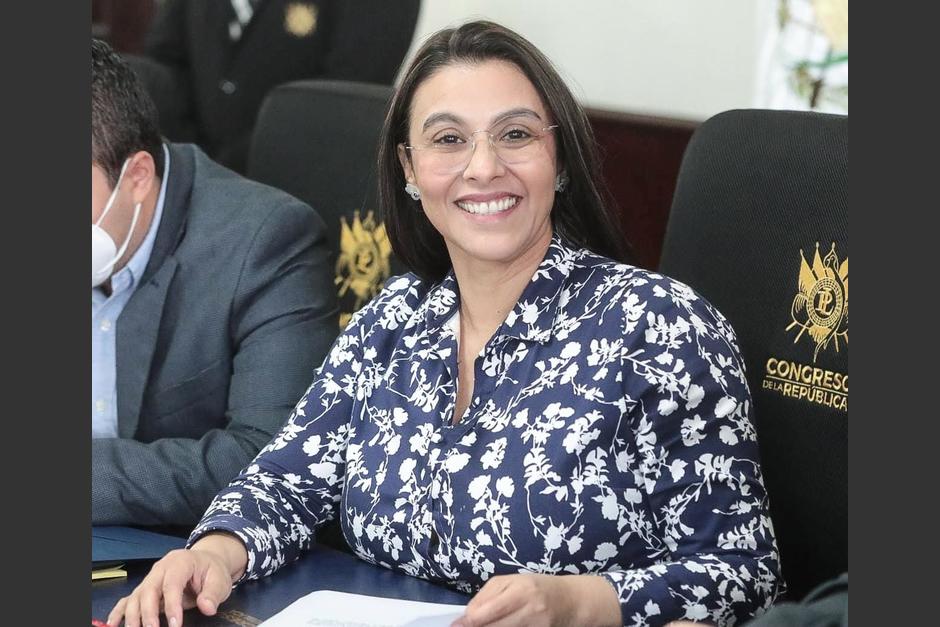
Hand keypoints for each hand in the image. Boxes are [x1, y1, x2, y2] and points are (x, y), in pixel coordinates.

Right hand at [107, 533, 247, 626]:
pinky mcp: (145, 589)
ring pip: (136, 597)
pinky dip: (119, 612)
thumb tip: (207, 607)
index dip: (172, 606)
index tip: (175, 625)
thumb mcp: (220, 579)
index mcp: (180, 562)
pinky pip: (128, 599)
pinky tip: (114, 624)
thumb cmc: (211, 570)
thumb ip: (213, 593)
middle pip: (148, 590)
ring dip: (134, 617)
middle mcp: (160, 569)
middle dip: (148, 614)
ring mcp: (150, 578)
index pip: (172, 584)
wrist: (205, 561)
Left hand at [452, 573, 620, 626]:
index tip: (457, 625)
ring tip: (488, 625)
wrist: (571, 601)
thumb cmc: (537, 587)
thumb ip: (487, 596)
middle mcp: (530, 610)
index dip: (467, 622)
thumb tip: (465, 617)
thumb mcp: (511, 582)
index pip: (483, 614)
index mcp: (519, 590)